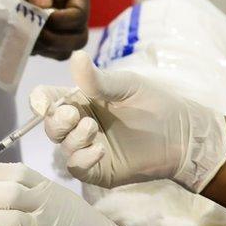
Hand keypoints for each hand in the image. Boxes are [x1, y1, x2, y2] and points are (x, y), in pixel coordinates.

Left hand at [0, 0, 89, 59]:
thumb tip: (43, 5)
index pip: (80, 16)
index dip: (61, 23)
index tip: (38, 17)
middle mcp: (69, 2)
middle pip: (76, 38)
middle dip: (55, 41)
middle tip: (29, 33)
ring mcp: (54, 14)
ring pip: (61, 47)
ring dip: (43, 48)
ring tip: (19, 36)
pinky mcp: (37, 22)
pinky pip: (42, 45)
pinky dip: (30, 46)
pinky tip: (14, 37)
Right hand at [31, 51, 225, 192]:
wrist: (185, 136)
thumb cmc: (156, 104)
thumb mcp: (127, 86)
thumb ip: (98, 79)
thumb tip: (75, 55)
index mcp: (81, 100)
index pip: (48, 99)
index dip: (40, 100)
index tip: (43, 102)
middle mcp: (79, 124)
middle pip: (50, 125)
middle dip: (56, 120)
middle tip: (73, 115)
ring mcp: (87, 148)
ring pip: (62, 146)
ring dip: (74, 137)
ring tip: (94, 128)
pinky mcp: (98, 170)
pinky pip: (77, 167)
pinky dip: (82, 159)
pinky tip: (99, 151)